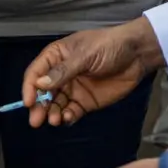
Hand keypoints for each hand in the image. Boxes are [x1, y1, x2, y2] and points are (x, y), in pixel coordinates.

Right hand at [22, 20, 164, 127]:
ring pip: (55, 104)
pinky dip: (67, 117)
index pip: (36, 73)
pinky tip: (67, 119)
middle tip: (36, 121)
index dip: (30, 88)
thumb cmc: (109, 46)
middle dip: (38, 106)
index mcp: (56, 57)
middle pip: (43, 92)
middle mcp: (60, 74)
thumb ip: (64, 71)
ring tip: (54, 120)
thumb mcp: (86, 55)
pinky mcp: (85, 102)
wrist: (138, 55)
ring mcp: (73, 89)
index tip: (29, 102)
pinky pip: (71, 111)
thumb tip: (40, 84)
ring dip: (52, 113)